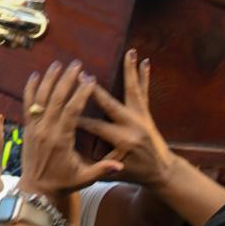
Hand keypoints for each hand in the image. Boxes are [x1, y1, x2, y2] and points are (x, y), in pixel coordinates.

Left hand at [17, 61, 121, 198]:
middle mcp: (46, 131)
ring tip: (58, 64)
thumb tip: (120, 164)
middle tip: (76, 64)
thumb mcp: (84, 179)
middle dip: (66, 79)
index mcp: (61, 140)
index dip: (80, 93)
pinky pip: (27, 105)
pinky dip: (30, 89)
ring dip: (49, 79)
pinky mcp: (27, 128)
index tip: (89, 79)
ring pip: (40, 98)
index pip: (71, 111)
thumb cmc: (62, 183)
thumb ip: (101, 170)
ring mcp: (34, 128)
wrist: (36, 190)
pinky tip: (34, 76)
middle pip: (56, 99)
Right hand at [77, 50, 174, 188]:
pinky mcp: (146, 113)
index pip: (95, 126)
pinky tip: (144, 61)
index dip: (77, 119)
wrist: (163, 172)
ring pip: (133, 90)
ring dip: (130, 70)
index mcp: (123, 141)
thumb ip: (94, 163)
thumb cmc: (135, 173)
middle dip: (95, 90)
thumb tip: (71, 152)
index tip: (61, 109)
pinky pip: (144, 92)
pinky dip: (143, 76)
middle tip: (82, 74)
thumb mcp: (112, 172)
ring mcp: (141, 117)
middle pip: (111, 104)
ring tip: (130, 52)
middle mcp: (133, 126)